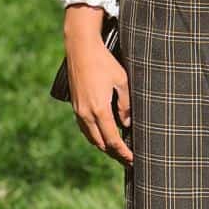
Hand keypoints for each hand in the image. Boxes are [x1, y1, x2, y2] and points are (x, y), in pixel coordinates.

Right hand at [66, 36, 133, 167]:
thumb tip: (127, 123)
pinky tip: (103, 134)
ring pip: (91, 137)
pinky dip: (95, 136)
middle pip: (100, 143)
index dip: (123, 151)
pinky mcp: (75, 106)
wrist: (81, 49)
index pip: (112, 140)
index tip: (133, 159)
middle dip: (114, 153)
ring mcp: (78, 111)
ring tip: (117, 150)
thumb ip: (125, 104)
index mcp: (98, 110)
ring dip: (104, 146)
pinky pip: (85, 129)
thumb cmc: (104, 62)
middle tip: (127, 159)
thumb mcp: (121, 80)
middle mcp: (86, 114)